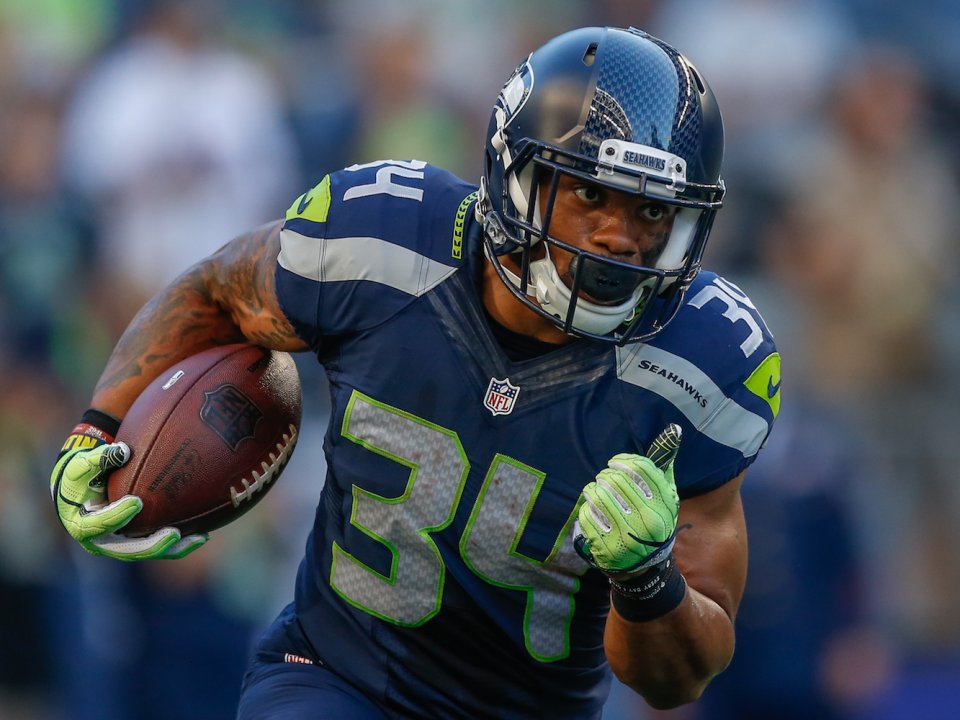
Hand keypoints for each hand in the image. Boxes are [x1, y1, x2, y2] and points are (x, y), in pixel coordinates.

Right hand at [51, 441, 206, 560]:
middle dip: (152, 544)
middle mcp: (100, 542)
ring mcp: (118, 545)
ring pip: (147, 553)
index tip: (137, 502)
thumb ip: (100, 458)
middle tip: (174, 533)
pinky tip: (202, 535)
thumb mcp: (83, 464)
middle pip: (128, 551)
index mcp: (81, 525)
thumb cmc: (81, 474)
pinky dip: (178, 544)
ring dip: (173, 548)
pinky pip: (156, 547)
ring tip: (199, 538)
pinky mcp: (133, 543)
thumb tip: (123, 451)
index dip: (117, 515)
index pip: (99, 524)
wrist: (81, 490)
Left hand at [574, 424, 681, 577]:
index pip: (640, 469)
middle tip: (603, 478)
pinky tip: (591, 508)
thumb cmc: (654, 524)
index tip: (614, 463)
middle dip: (605, 475)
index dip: (622, 461)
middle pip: (616, 480)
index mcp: (664, 506)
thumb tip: (673, 430)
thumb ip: (665, 468)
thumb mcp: (667, 500)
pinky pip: (588, 515)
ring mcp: (626, 534)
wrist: (646, 568)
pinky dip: (586, 508)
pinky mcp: (606, 546)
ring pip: (599, 495)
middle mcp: (647, 519)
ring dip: (593, 489)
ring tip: (594, 489)